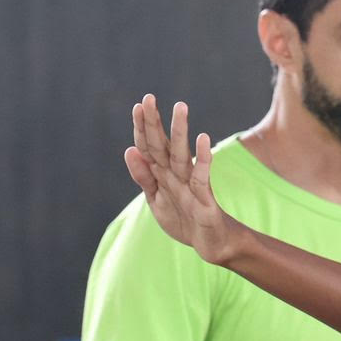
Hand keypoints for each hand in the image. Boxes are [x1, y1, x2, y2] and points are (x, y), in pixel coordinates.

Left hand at [124, 94, 244, 264]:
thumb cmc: (184, 218)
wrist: (211, 243)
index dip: (142, 128)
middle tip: (149, 97)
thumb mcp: (156, 199)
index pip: (149, 147)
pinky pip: (202, 176)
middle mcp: (176, 174)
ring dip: (180, 131)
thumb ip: (143, 176)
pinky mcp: (205, 199)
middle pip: (162, 145)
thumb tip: (129, 150)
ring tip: (180, 107)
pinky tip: (203, 138)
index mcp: (163, 173)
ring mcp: (191, 185)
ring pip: (182, 155)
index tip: (138, 106)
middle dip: (155, 122)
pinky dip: (203, 158)